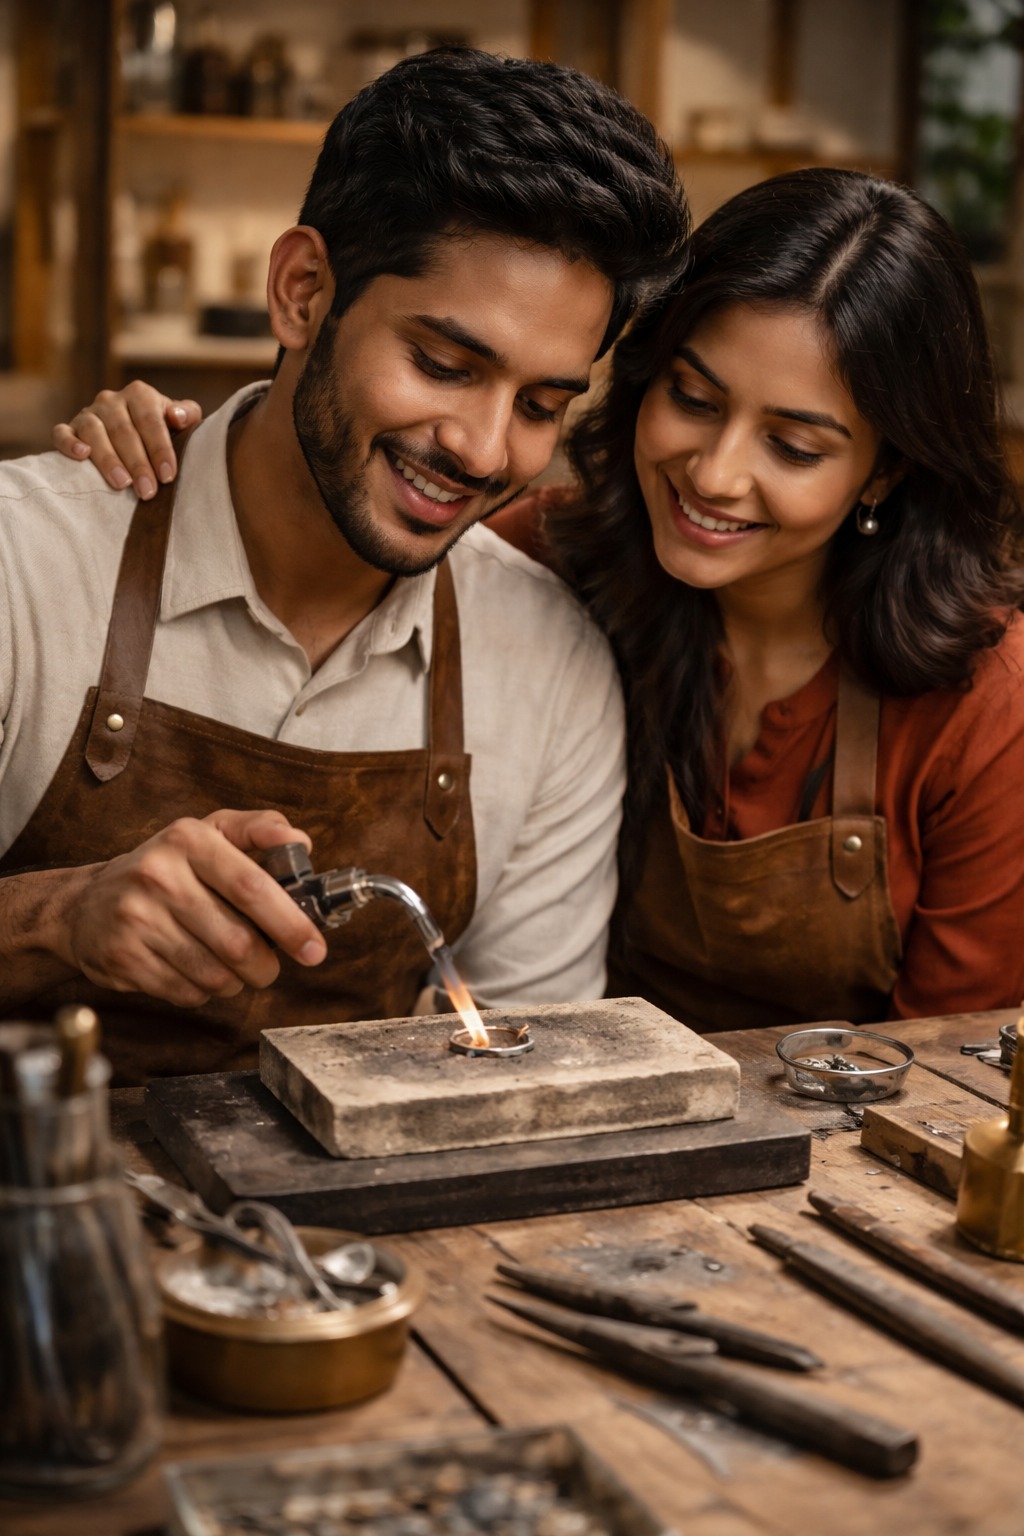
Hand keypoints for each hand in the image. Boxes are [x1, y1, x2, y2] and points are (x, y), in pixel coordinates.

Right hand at [50, 810, 327, 1007]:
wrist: (85, 903)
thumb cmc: (165, 868)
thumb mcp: (207, 834)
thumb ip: (258, 830)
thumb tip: (301, 844)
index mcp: (188, 839)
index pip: (252, 887)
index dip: (290, 923)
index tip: (314, 949)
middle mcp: (158, 875)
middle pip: (238, 942)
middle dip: (265, 965)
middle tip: (269, 966)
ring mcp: (136, 919)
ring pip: (215, 975)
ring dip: (236, 981)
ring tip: (230, 966)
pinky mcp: (122, 958)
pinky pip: (187, 993)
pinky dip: (203, 991)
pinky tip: (194, 971)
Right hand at [52, 381, 202, 500]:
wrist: (133, 433)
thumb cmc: (161, 432)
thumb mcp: (179, 421)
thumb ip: (186, 415)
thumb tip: (177, 416)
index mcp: (140, 394)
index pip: (150, 421)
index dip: (160, 449)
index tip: (168, 476)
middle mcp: (111, 400)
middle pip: (123, 431)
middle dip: (137, 463)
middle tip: (147, 491)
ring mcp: (88, 413)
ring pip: (94, 432)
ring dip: (108, 459)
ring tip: (122, 484)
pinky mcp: (69, 427)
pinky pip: (62, 432)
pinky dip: (69, 443)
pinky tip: (81, 455)